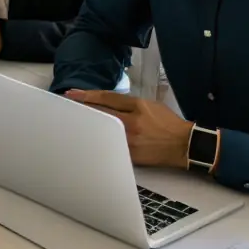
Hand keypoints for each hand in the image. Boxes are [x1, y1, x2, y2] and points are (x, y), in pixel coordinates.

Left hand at [64, 90, 193, 168]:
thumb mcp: (150, 105)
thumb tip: (104, 103)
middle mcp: (132, 122)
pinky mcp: (131, 155)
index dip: (86, 95)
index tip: (71, 94)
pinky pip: (110, 146)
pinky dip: (99, 141)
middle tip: (64, 105)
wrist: (184, 145)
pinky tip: (89, 140)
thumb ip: (127, 103)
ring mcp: (130, 140)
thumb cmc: (167, 123)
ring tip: (73, 121)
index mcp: (138, 106)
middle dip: (81, 108)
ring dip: (88, 125)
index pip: (106, 98)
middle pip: (100, 113)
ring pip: (102, 130)